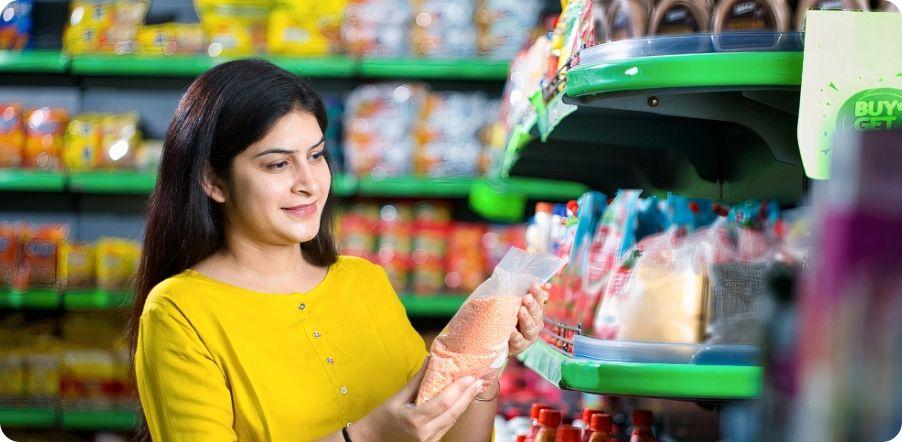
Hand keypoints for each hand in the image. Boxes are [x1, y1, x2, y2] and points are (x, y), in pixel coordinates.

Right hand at [350, 359, 483, 441]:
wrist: (372, 440)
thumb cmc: (382, 418)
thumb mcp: (397, 397)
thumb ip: (417, 380)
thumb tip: (430, 360)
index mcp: (415, 420)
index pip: (444, 403)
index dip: (459, 389)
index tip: (470, 377)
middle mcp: (425, 433)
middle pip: (453, 413)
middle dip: (468, 396)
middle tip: (479, 381)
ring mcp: (429, 440)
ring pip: (453, 420)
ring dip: (465, 404)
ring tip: (474, 388)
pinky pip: (447, 426)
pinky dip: (456, 412)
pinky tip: (462, 401)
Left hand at [508, 282, 549, 357]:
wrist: (492, 339)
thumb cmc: (502, 316)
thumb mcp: (509, 302)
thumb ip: (520, 292)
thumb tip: (539, 283)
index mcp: (534, 312)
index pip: (539, 301)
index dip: (538, 293)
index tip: (534, 284)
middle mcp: (534, 324)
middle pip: (537, 314)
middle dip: (532, 305)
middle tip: (526, 297)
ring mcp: (527, 337)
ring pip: (530, 328)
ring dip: (526, 319)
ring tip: (521, 311)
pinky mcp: (518, 347)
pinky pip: (518, 341)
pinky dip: (515, 336)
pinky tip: (511, 331)